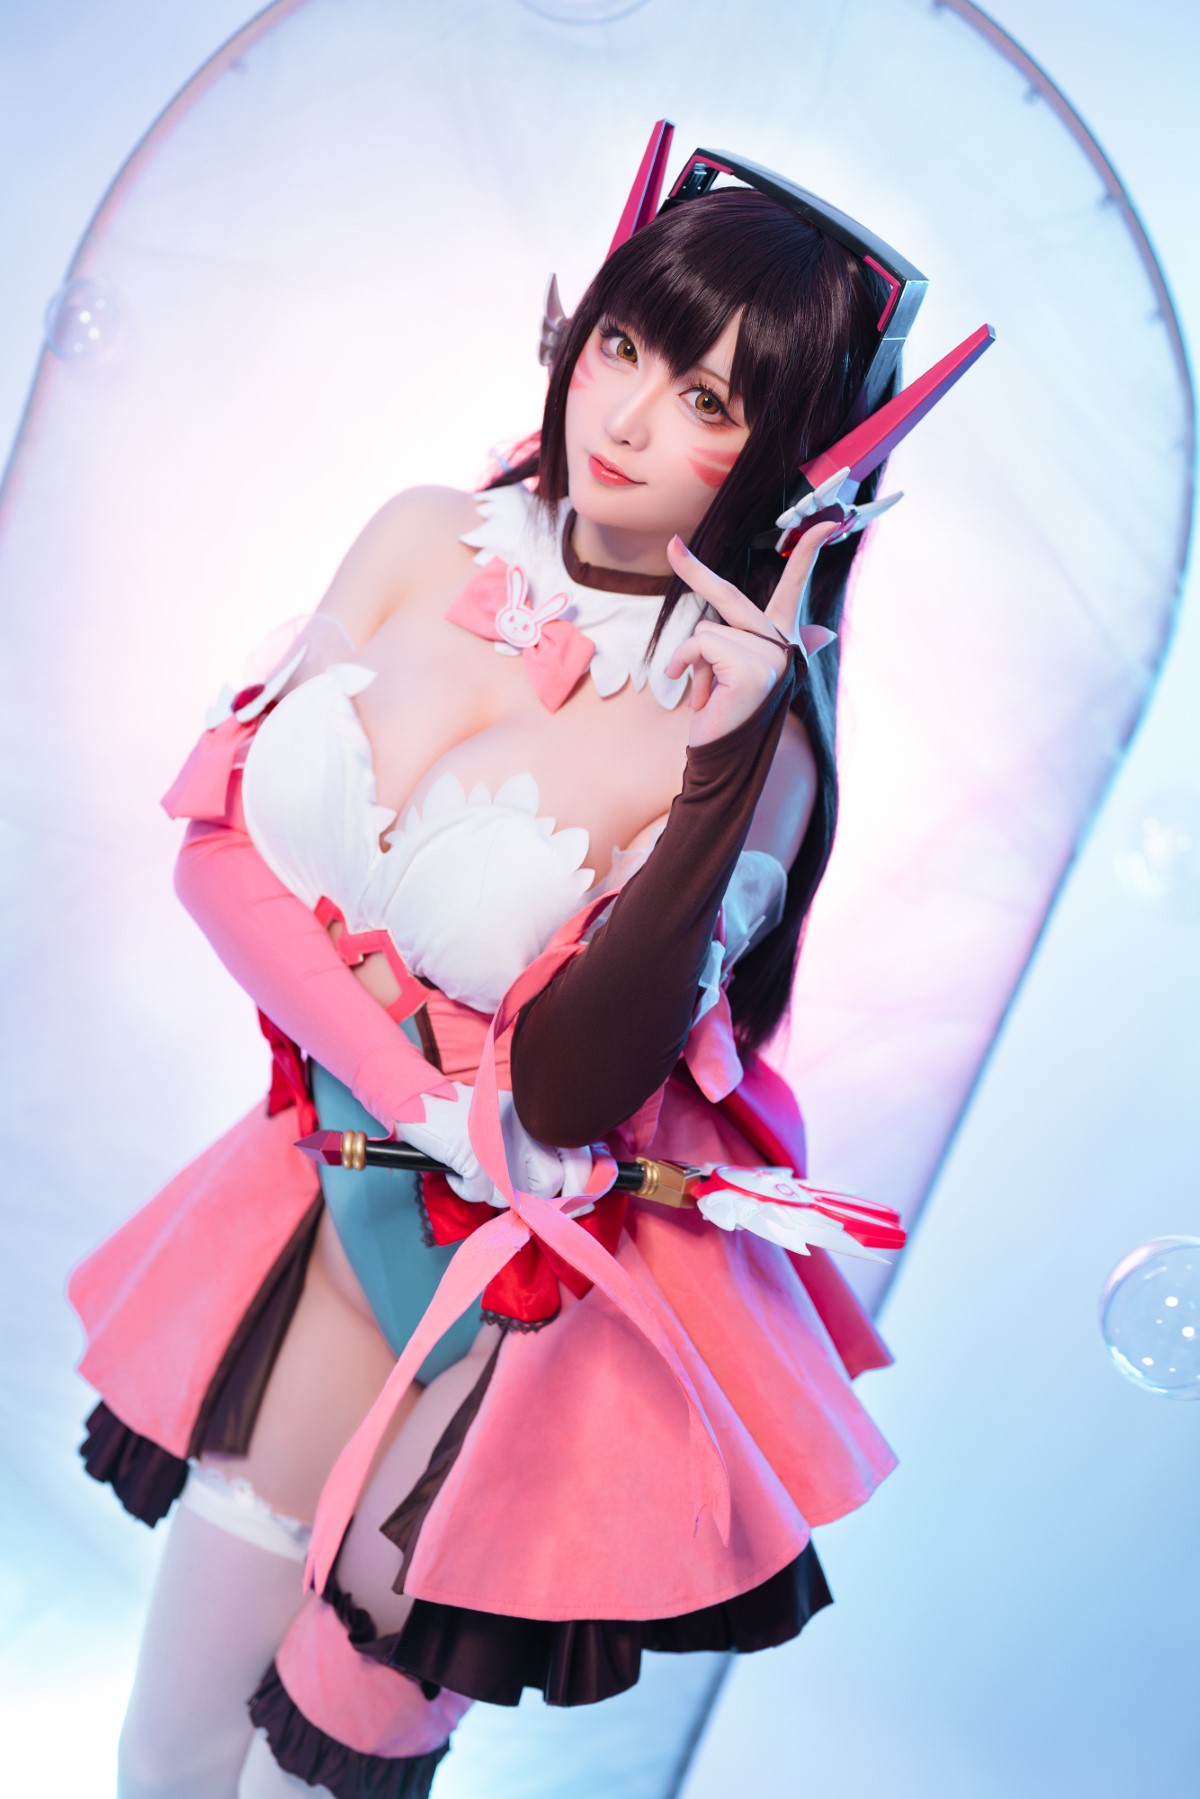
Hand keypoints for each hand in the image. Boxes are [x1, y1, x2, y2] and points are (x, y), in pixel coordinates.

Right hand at [395, 1083, 594, 1213]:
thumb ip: (541, 1152)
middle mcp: (525, 1127)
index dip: (584, 1188)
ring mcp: (500, 1141)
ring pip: (513, 1196)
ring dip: (493, 1195)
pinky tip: (458, 1170)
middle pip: (550, 1184)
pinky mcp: (474, 1155)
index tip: (581, 1205)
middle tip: (516, 1197)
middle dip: (534, 1200)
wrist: (423, 1101)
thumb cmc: (471, 1119)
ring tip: (477, 1174)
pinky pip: (479, 1194)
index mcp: (539, 1118)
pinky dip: (465, 1189)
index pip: (579, 1157)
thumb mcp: (514, 1126)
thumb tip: (572, 1195)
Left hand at [662, 522, 840, 747]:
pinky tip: (699, 699)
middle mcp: (785, 645)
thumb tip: (822, 635)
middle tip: (670, 545)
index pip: (796, 586)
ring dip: (692, 663)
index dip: (811, 551)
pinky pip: (701, 646)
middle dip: (694, 571)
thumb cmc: (725, 715)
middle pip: (730, 597)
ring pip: (706, 632)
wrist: (722, 762)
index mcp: (782, 640)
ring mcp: (772, 658)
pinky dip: (686, 667)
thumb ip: (755, 642)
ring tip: (706, 694)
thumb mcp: (736, 673)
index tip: (829, 522)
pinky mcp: (752, 671)